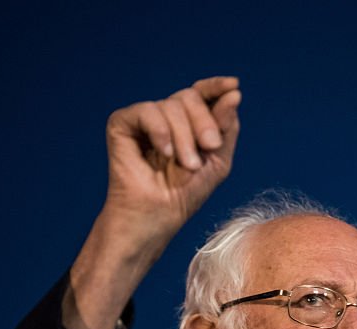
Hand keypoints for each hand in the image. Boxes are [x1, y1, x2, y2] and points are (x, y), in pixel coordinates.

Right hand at [101, 76, 241, 252]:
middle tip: (210, 147)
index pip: (202, 93)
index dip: (216, 86)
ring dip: (185, 138)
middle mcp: (166, 116)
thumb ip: (226, 127)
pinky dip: (161, 131)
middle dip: (204, 122)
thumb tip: (233, 93)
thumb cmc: (187, 193)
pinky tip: (164, 153)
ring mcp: (144, 118)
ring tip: (187, 165)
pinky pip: (148, 110)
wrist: (159, 214)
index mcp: (189, 122)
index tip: (234, 85)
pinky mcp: (122, 123)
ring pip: (172, 105)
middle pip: (190, 96)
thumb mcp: (218, 160)